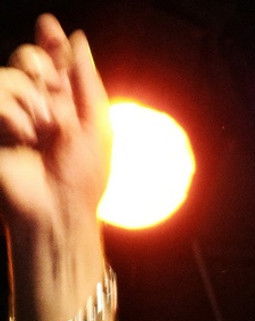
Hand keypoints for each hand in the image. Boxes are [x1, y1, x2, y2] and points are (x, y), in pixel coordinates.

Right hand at [0, 14, 110, 230]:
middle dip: (42, 72)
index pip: (51, 60)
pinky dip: (12, 114)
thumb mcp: (98, 125)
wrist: (59, 212)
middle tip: (54, 104)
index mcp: (62, 105)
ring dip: (31, 102)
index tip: (49, 28)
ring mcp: (10, 118)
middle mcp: (34, 107)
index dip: (50, 42)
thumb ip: (86, 80)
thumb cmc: (82, 178)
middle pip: (27, 59)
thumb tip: (76, 39)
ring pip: (11, 76)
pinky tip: (23, 138)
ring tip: (42, 133)